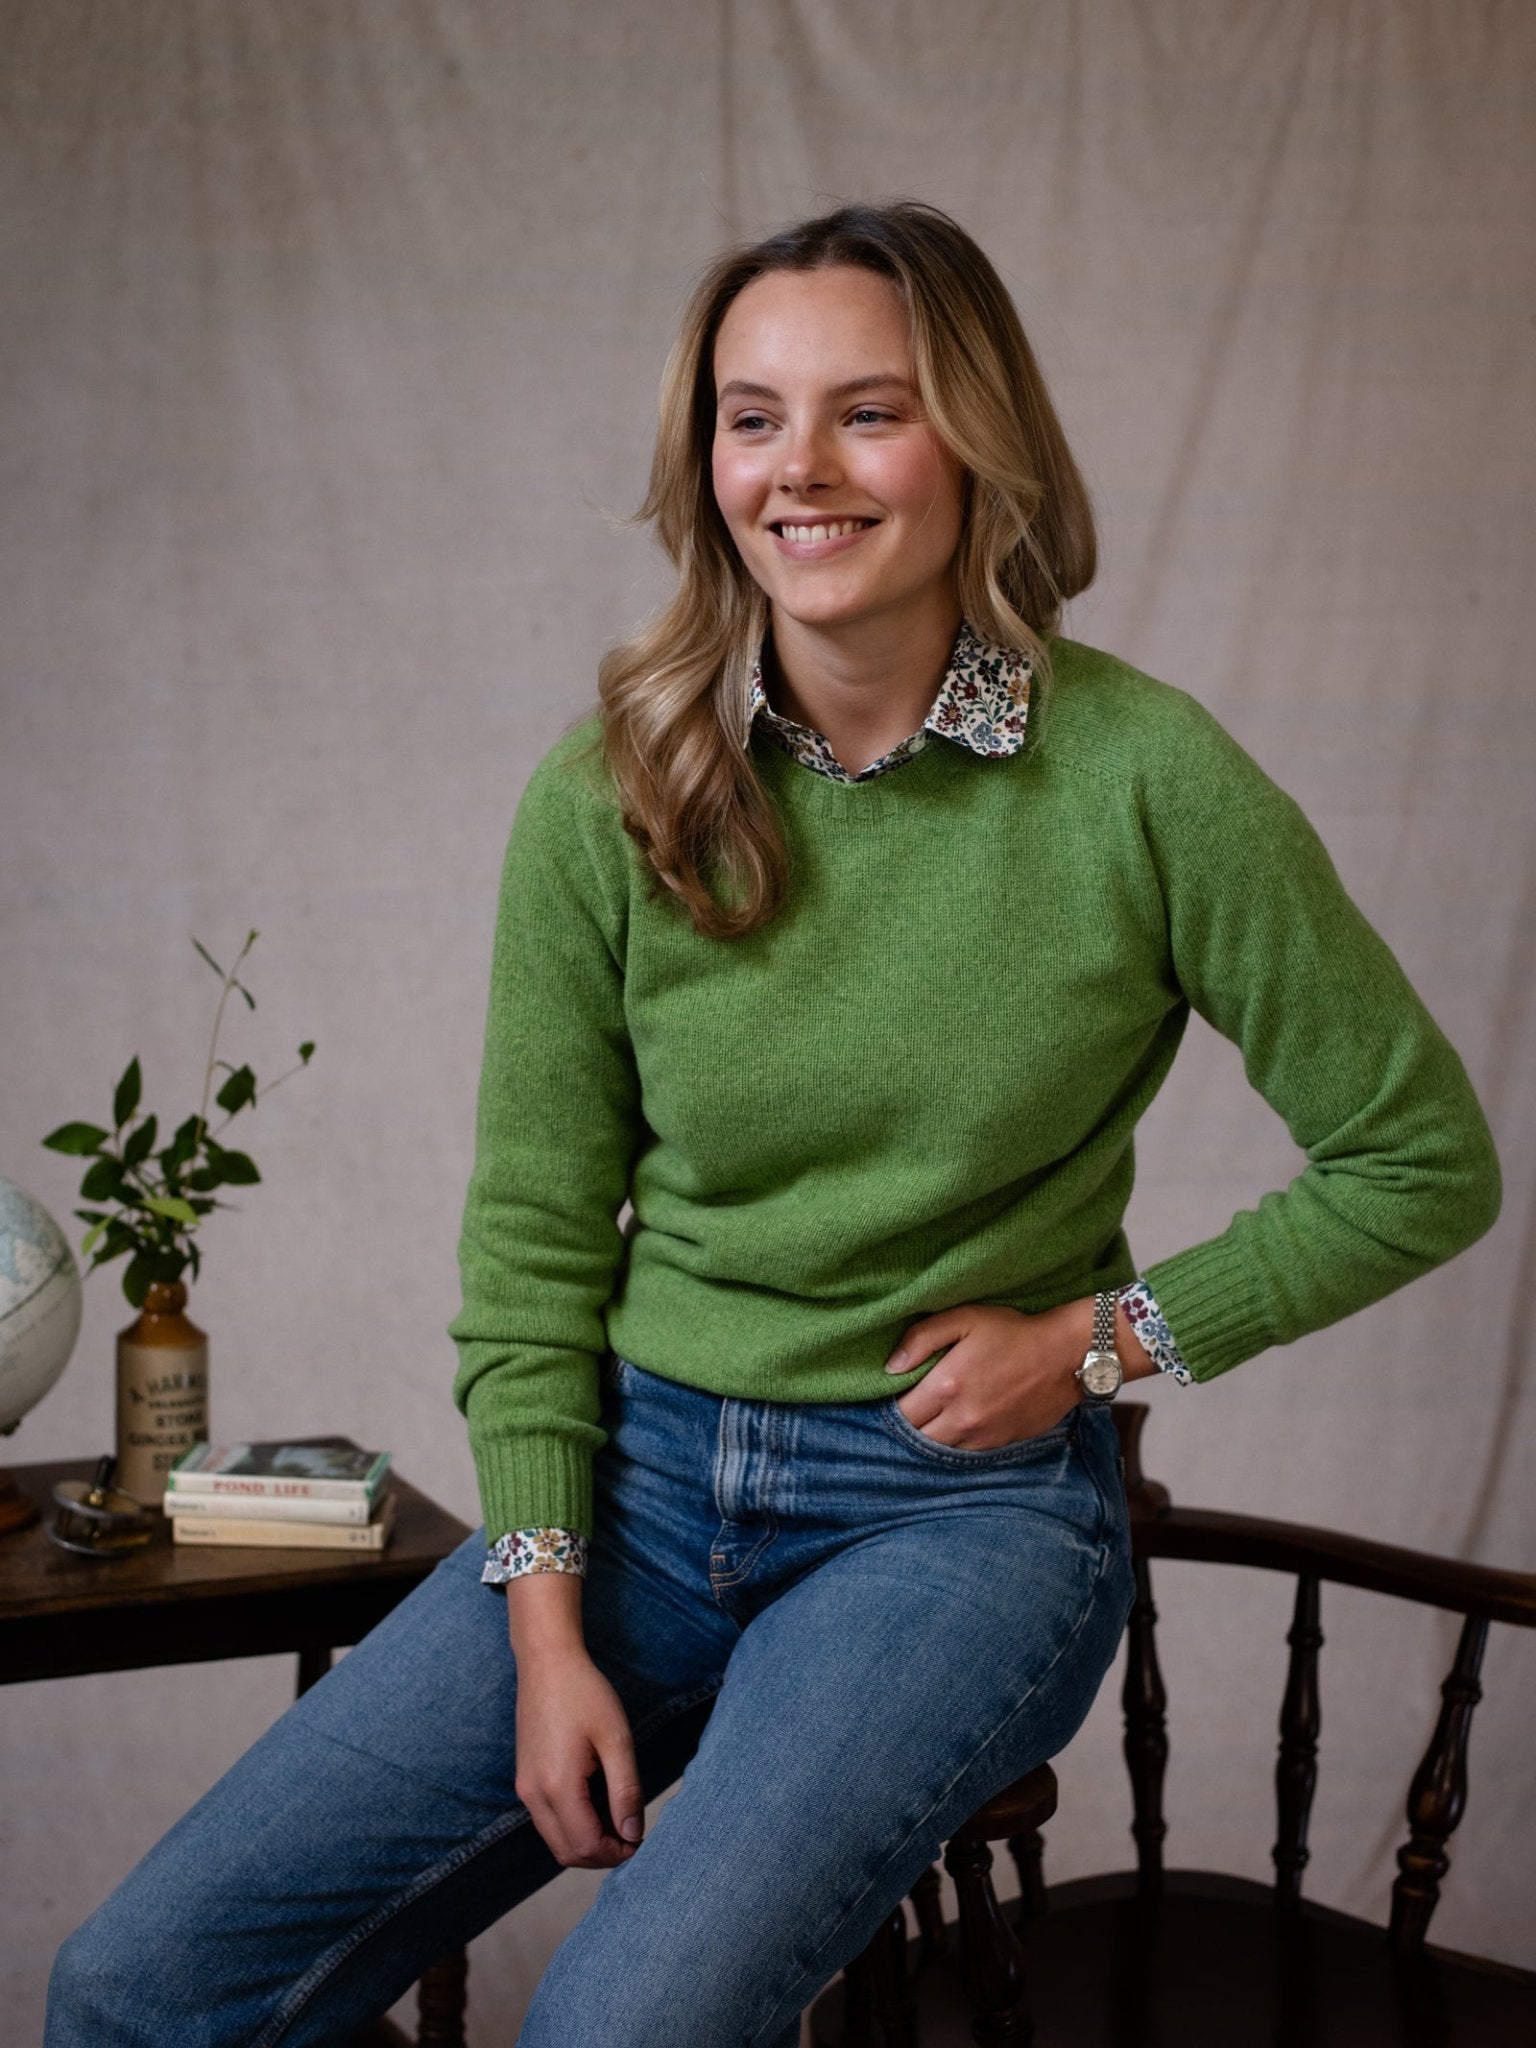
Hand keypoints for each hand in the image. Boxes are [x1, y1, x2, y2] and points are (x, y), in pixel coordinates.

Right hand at [512, 1644, 645, 1869]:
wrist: (547, 1663)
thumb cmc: (585, 1693)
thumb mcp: (616, 1739)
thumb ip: (625, 1790)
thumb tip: (633, 1834)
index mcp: (557, 1785)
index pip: (587, 1845)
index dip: (617, 1852)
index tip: (641, 1840)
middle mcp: (533, 1794)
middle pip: (567, 1852)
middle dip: (602, 1854)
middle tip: (632, 1834)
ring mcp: (525, 1788)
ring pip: (555, 1841)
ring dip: (586, 1843)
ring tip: (617, 1819)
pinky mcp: (525, 1779)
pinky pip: (547, 1821)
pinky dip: (572, 1826)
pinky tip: (597, 1805)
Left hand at [884, 1297, 1154, 1450]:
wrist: (1066, 1355)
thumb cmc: (1013, 1332)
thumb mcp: (965, 1317)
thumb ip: (922, 1338)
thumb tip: (890, 1367)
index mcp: (947, 1386)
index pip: (901, 1413)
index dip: (889, 1406)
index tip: (889, 1395)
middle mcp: (961, 1418)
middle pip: (916, 1437)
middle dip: (906, 1426)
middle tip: (907, 1408)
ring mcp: (982, 1436)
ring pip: (939, 1450)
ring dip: (929, 1437)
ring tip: (927, 1419)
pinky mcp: (1000, 1443)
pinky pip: (965, 1453)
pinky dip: (954, 1443)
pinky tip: (953, 1426)